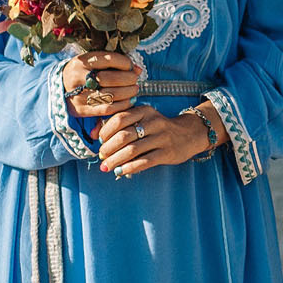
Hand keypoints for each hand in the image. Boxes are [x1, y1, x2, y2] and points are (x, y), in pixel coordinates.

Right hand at [63, 51, 136, 119]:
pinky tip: (128, 101)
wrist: (59, 88)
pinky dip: (122, 105)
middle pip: (111, 78)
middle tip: (135, 80)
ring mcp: (79, 95)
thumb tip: (138, 69)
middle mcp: (78, 77)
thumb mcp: (93, 62)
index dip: (126, 63)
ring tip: (134, 90)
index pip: (110, 59)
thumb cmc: (83, 73)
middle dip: (129, 79)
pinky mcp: (82, 109)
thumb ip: (114, 63)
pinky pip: (108, 109)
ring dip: (128, 93)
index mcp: (81, 61)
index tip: (131, 67)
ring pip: (111, 95)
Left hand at [97, 102, 221, 177]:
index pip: (119, 119)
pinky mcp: (167, 153)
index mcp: (144, 111)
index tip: (100, 141)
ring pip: (132, 150)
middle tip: (102, 156)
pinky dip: (129, 168)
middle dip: (108, 148)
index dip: (105, 131)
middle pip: (123, 136)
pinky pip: (144, 162)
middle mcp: (153, 122)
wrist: (189, 133)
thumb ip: (119, 123)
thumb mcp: (142, 118)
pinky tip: (120, 171)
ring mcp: (162, 138)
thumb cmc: (158, 127)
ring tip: (106, 166)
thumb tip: (93, 134)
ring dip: (115, 160)